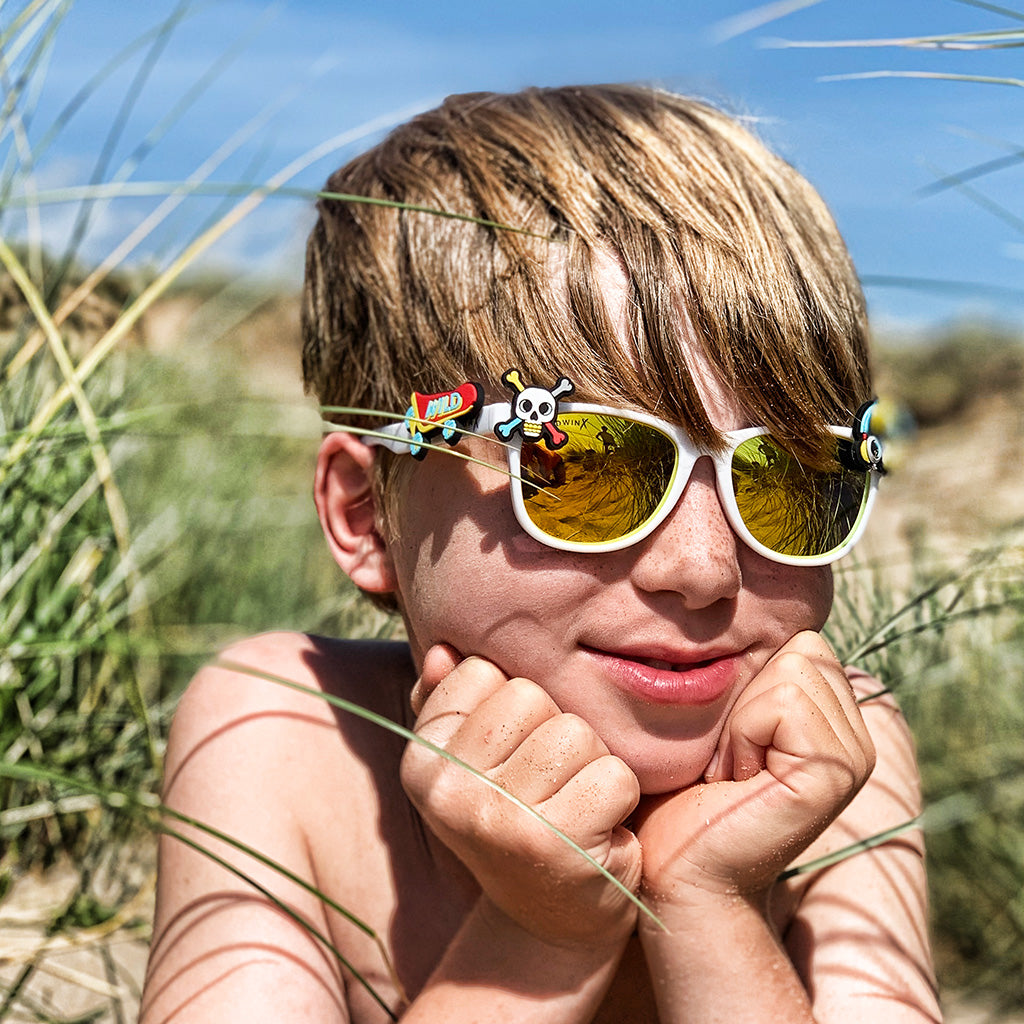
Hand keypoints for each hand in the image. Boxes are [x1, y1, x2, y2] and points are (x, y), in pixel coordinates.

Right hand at [401, 645, 642, 949]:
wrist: (551, 921)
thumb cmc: (518, 819)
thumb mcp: (474, 764)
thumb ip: (452, 703)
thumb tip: (443, 649)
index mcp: (422, 761)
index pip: (483, 671)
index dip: (516, 707)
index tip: (513, 757)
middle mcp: (448, 791)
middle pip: (531, 696)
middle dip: (555, 731)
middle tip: (550, 786)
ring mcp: (500, 820)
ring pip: (575, 731)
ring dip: (590, 764)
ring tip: (575, 804)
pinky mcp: (557, 845)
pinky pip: (614, 773)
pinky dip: (620, 797)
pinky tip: (600, 830)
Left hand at [634, 631, 875, 912]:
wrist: (678, 870)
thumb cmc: (684, 794)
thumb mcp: (723, 718)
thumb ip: (754, 676)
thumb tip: (741, 608)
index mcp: (835, 720)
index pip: (802, 640)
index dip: (750, 681)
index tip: (730, 741)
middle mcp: (856, 737)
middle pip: (799, 647)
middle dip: (746, 696)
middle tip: (729, 758)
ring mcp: (852, 757)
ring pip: (791, 668)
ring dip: (740, 717)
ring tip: (731, 769)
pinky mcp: (833, 773)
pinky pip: (780, 702)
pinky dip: (741, 733)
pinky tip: (736, 780)